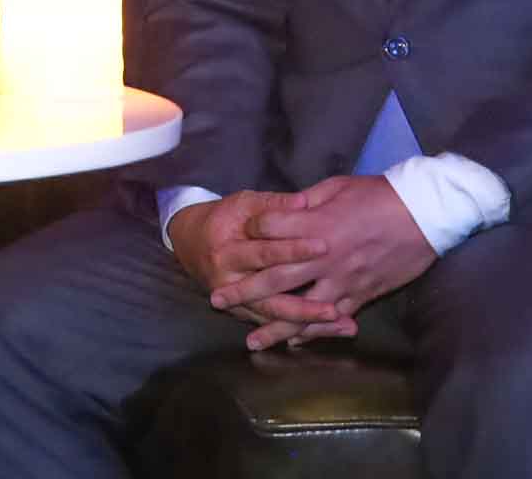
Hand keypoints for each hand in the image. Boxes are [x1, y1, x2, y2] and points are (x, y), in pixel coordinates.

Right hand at [165, 192, 347, 338]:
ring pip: (276, 318)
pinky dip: (303, 330)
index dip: (293, 250)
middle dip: (305, 305)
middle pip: (270, 298)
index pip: (264, 253)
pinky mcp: (245, 313)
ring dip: (309, 324)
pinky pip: (276, 326)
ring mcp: (236, 302)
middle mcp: (229, 283)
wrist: (190, 243)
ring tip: (341, 323)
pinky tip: (330, 330)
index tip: (324, 246)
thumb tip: (304, 201)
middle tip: (335, 307)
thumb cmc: (222, 219)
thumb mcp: (242, 204)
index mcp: (226, 251)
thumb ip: (273, 205)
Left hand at [231, 175, 436, 347]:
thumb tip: (284, 208)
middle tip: (217, 299)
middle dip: (243, 290)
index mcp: (315, 223)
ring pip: (301, 310)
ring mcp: (342, 280)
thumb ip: (306, 201)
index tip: (240, 234)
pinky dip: (312, 333)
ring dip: (274, 327)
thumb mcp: (336, 187)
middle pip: (275, 277)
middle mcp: (323, 257)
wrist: (424, 215)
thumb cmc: (379, 195)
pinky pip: (331, 319)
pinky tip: (294, 343)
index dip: (252, 230)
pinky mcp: (360, 295)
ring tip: (250, 340)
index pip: (269, 231)